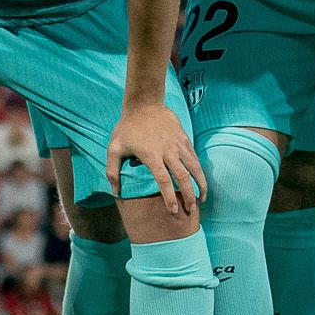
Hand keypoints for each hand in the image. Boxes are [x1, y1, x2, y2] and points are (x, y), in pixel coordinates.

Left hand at [108, 99, 204, 217]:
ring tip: (202, 198)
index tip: (173, 211)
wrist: (144, 103)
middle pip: (183, 177)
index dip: (170, 197)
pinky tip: (200, 180)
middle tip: (191, 211)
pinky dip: (199, 170)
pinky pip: (194, 156)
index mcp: (151, 156)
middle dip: (189, 196)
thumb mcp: (114, 148)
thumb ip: (112, 170)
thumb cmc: (127, 127)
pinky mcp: (184, 138)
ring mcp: (178, 144)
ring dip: (200, 184)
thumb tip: (114, 191)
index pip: (164, 181)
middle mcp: (168, 151)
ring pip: (194, 167)